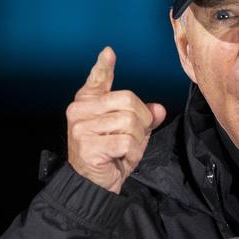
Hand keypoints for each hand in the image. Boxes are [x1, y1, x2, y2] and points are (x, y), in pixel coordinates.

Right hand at [66, 47, 166, 192]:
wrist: (93, 185)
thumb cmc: (110, 155)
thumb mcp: (130, 133)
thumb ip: (144, 117)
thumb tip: (159, 109)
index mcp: (87, 103)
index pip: (96, 80)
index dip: (103, 67)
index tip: (109, 53)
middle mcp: (79, 111)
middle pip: (128, 101)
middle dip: (142, 121)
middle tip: (133, 138)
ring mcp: (81, 128)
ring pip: (129, 122)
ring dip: (137, 140)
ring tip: (125, 150)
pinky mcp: (87, 146)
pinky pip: (126, 142)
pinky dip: (132, 153)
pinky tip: (120, 158)